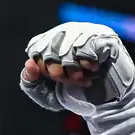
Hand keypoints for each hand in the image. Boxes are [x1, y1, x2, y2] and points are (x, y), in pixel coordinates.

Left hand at [18, 22, 134, 116]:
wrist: (106, 103)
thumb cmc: (75, 95)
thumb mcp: (46, 94)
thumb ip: (30, 81)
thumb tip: (28, 64)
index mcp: (51, 42)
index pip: (36, 46)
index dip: (41, 64)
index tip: (51, 77)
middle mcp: (68, 32)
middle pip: (52, 44)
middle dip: (56, 68)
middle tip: (67, 80)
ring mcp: (88, 31)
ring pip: (70, 42)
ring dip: (72, 66)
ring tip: (80, 78)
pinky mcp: (106, 37)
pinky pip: (90, 43)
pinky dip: (87, 61)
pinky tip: (92, 70)